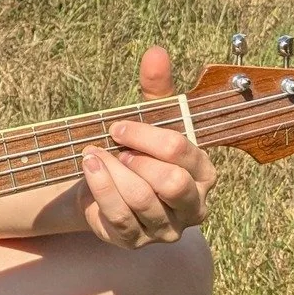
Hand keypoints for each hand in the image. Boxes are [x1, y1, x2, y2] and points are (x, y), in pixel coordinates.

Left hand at [79, 46, 215, 248]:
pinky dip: (100, 190)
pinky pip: (119, 219)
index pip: (180, 151)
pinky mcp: (136, 242)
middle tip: (115, 148)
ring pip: (142, 200)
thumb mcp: (148, 118)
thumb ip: (157, 87)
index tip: (117, 125)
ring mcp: (166, 229)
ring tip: (94, 157)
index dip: (144, 135)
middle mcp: (193, 206)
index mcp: (204, 173)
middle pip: (171, 182)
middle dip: (136, 159)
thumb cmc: (137, 149)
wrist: (106, 186)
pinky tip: (89, 171)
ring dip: (112, 173)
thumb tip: (155, 52)